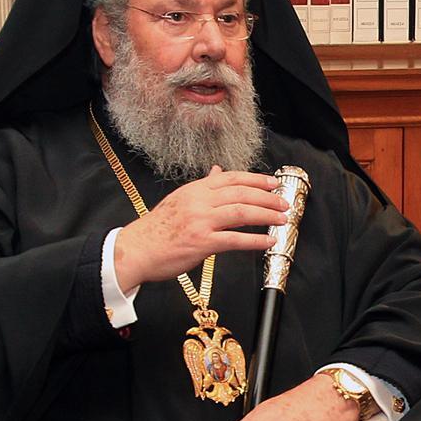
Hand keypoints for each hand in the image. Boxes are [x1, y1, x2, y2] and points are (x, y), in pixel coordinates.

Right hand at [113, 166, 288, 293]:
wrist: (137, 249)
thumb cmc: (157, 228)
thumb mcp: (179, 200)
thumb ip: (202, 187)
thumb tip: (217, 171)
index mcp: (195, 190)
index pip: (231, 178)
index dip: (256, 179)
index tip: (273, 183)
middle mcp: (199, 202)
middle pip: (241, 193)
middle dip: (267, 198)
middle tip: (283, 202)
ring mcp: (201, 221)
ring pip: (242, 212)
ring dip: (266, 215)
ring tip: (281, 219)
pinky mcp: (202, 242)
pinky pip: (235, 239)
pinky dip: (255, 240)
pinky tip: (268, 241)